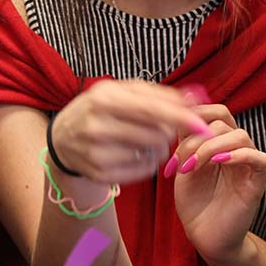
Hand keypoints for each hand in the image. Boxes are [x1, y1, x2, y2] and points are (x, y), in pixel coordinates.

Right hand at [50, 80, 209, 184]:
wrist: (64, 137)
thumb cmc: (100, 108)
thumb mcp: (122, 90)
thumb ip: (158, 93)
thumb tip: (194, 97)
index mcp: (103, 100)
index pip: (150, 110)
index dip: (180, 117)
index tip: (202, 124)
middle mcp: (97, 127)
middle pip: (156, 134)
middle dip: (168, 129)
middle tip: (160, 124)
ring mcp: (97, 154)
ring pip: (153, 153)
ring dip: (158, 144)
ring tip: (142, 135)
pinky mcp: (100, 174)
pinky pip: (144, 170)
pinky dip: (148, 160)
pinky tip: (134, 151)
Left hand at [169, 106, 265, 264]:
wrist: (204, 236)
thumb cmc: (194, 203)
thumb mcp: (183, 167)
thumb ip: (184, 143)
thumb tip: (179, 114)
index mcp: (217, 142)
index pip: (215, 111)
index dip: (196, 112)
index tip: (175, 130)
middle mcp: (234, 148)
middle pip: (224, 119)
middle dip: (197, 136)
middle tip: (181, 160)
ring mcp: (247, 164)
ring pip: (240, 135)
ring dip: (211, 147)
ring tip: (193, 167)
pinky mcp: (257, 181)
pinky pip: (260, 158)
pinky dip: (239, 155)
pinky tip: (219, 163)